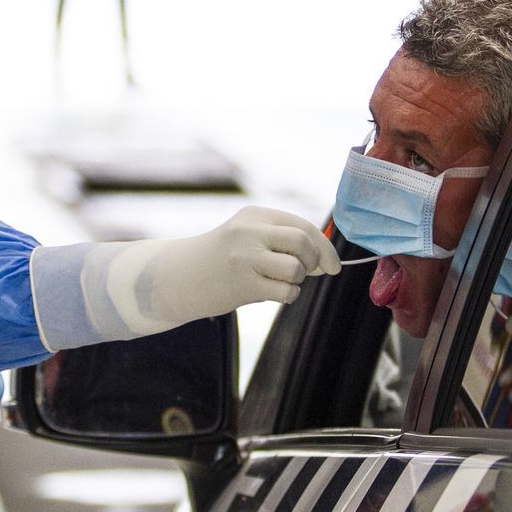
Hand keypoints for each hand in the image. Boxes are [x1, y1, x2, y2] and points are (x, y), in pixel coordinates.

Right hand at [108, 207, 341, 334]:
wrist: (178, 277)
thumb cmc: (221, 259)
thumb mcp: (248, 238)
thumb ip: (283, 243)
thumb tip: (326, 261)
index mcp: (254, 215)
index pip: (301, 225)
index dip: (324, 246)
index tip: (333, 265)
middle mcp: (250, 231)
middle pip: (303, 242)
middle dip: (315, 261)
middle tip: (307, 274)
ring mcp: (245, 257)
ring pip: (296, 268)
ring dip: (297, 280)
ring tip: (280, 282)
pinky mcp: (242, 283)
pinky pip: (285, 291)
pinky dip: (287, 295)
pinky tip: (269, 292)